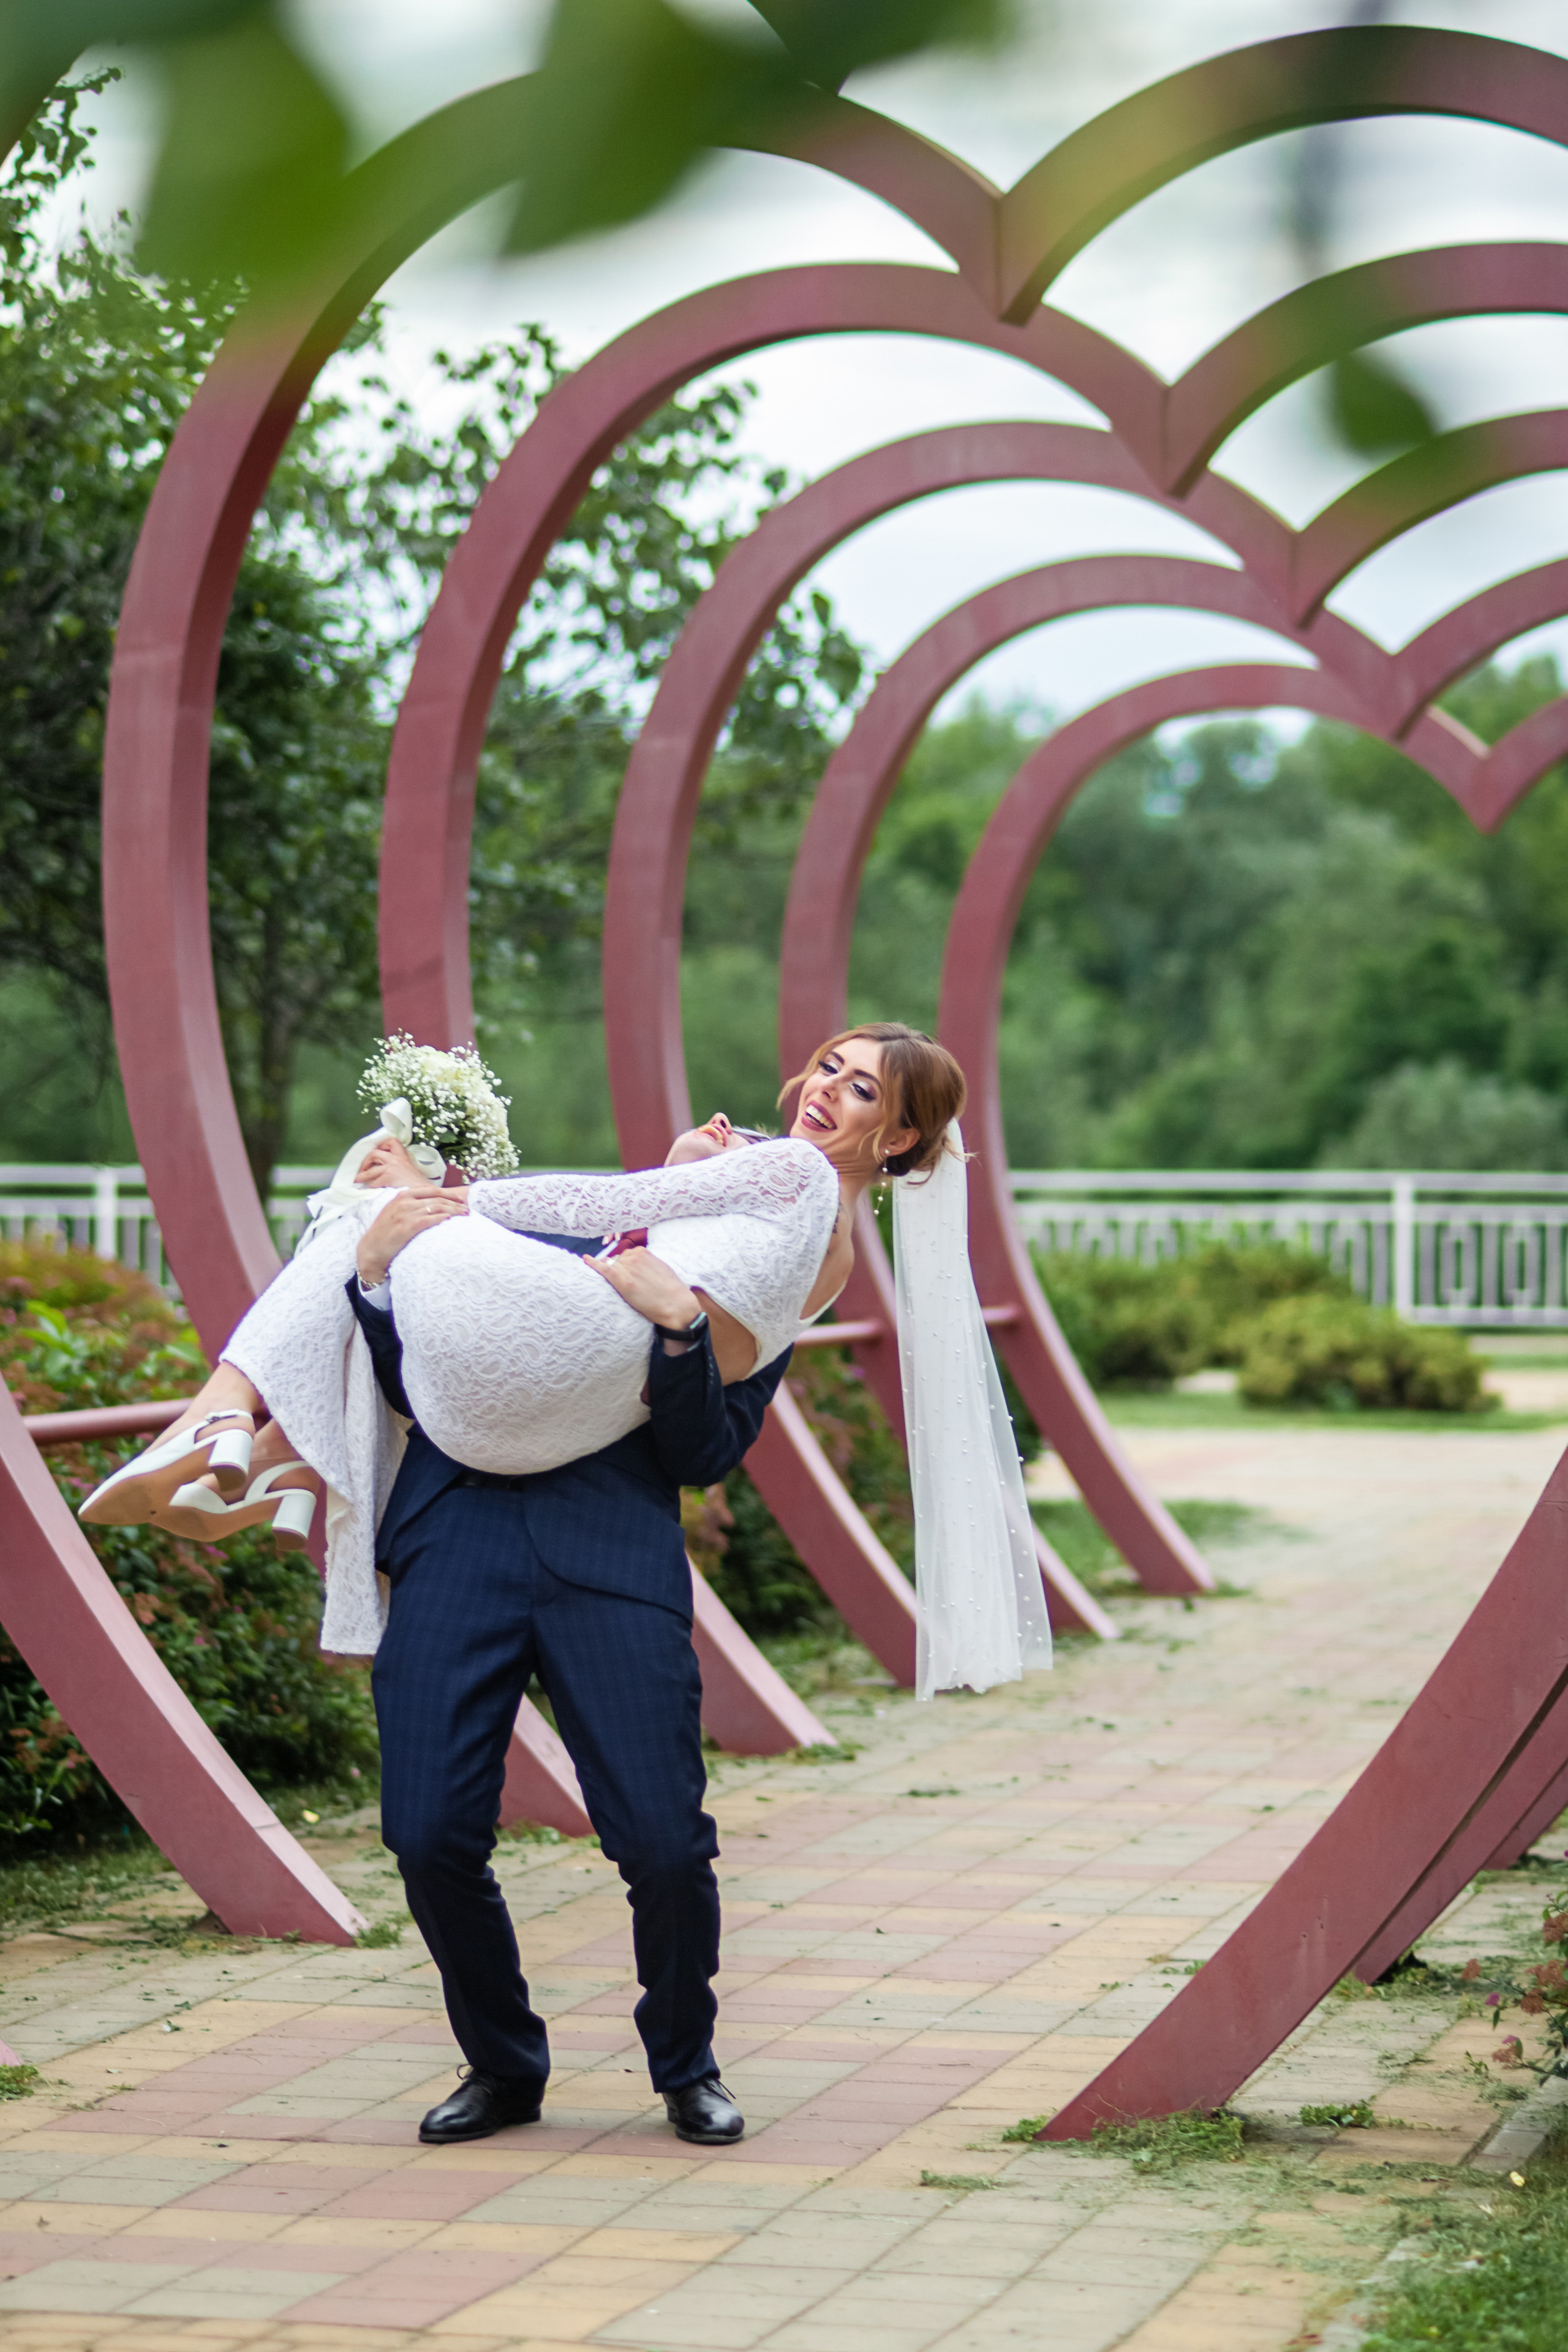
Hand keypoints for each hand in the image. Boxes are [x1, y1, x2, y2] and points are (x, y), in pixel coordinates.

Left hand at [356, 1136, 426, 1187]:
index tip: (377, 1150)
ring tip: (357, 1180)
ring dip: (362, 1176)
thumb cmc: (420, 1187)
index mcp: (404, 1157)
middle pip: (374, 1153)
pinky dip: (369, 1188)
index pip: (392, 1142)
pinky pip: (372, 1183)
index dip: (381, 1145)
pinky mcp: (386, 1178)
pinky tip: (370, 1192)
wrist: (426, 1195)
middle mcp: (396, 1159)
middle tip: (363, 1169)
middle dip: (366, 1161)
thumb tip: (390, 1174)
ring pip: (370, 1170)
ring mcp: (390, 1168)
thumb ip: (402, 1169)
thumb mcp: (412, 1172)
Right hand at [356, 1185, 466, 1286]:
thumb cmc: (386, 1232)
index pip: (431, 1190)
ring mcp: (405, 1213)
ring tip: (464, 1214)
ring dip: (453, 1210)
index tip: (460, 1199)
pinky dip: (441, 1218)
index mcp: (403, 1196)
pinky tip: (450, 1219)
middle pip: (436, 1198)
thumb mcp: (396, 1211)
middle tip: (467, 1208)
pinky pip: (428, 1219)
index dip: (448, 1193)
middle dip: (455, 1202)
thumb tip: (432, 1203)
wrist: (372, 1248)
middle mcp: (404, 1202)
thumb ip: (411, 1204)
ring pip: (436, 1207)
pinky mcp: (406, 1227)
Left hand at [586, 1247, 701, 1334]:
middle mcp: (633, 1256)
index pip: (626, 1255)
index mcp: (644, 1252)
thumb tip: (635, 1266)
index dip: (624, 1266)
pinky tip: (585, 1260)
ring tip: (622, 1286)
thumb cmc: (671, 1290)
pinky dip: (593, 1264)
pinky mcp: (621, 1280)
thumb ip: (646, 1264)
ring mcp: (627, 1267)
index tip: (624, 1272)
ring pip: (611, 1266)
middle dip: (619, 1270)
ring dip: (613, 1273)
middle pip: (617, 1260)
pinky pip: (603, 1269)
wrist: (675, 1304)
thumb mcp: (660, 1268)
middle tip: (629, 1285)